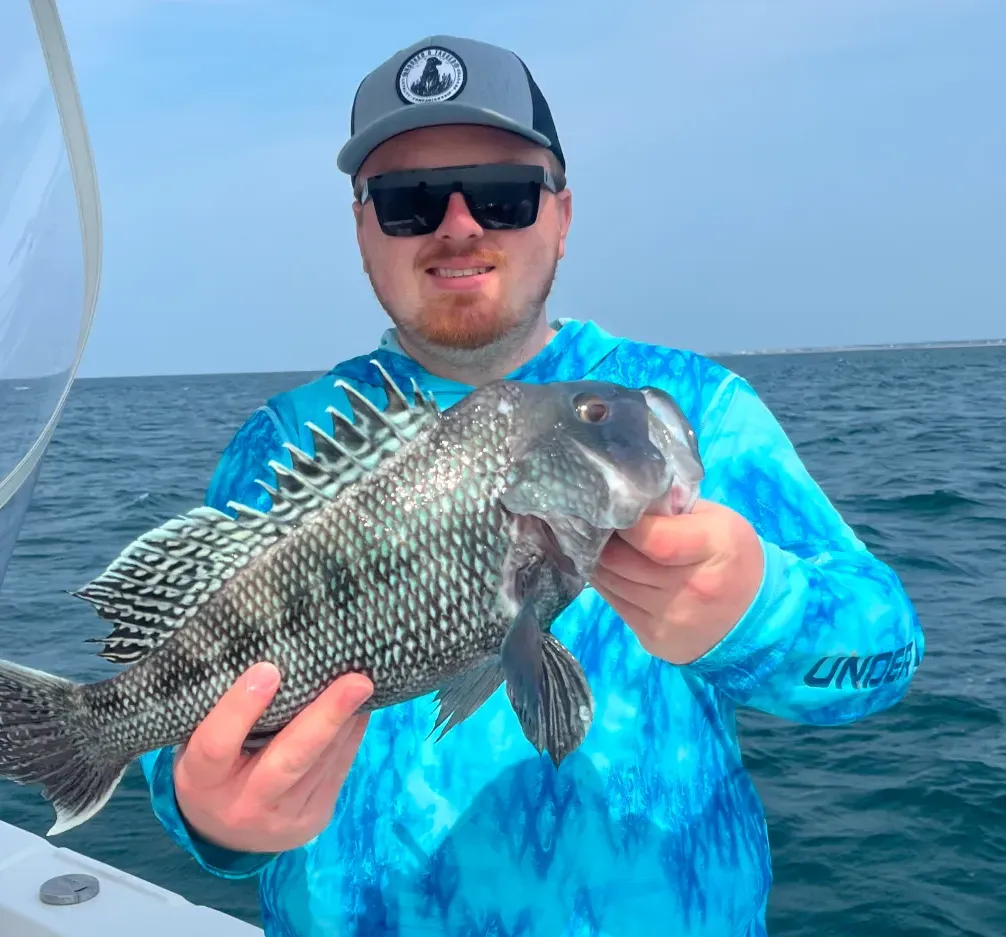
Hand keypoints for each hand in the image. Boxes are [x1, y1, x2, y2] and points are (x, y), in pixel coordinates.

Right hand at [174, 662, 372, 853]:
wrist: (226, 839)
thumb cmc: (212, 771)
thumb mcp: (198, 747)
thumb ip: (224, 715)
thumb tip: (271, 660)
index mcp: (202, 780)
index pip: (216, 745)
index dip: (240, 709)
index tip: (268, 669)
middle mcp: (242, 803)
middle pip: (288, 760)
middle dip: (326, 718)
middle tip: (357, 681)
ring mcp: (282, 817)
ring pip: (322, 764)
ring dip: (346, 722)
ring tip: (364, 685)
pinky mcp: (314, 819)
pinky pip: (337, 772)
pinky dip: (351, 737)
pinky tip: (361, 710)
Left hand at [592, 500, 763, 664]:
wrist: (757, 617)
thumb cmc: (731, 556)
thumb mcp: (717, 519)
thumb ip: (674, 506)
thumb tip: (630, 501)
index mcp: (715, 546)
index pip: (654, 539)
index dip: (626, 525)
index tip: (616, 513)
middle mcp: (693, 588)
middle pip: (622, 562)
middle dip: (604, 542)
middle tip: (600, 527)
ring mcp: (673, 618)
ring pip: (612, 584)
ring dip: (601, 564)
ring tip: (602, 548)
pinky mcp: (656, 639)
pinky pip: (616, 606)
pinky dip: (609, 586)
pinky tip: (615, 573)